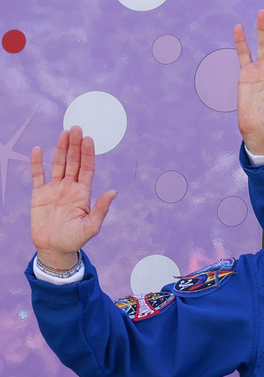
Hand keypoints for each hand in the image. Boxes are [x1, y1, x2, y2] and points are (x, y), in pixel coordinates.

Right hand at [29, 127, 116, 268]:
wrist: (54, 248)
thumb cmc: (75, 239)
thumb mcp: (91, 226)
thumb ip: (101, 208)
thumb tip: (113, 191)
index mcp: (83, 193)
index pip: (87, 169)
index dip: (88, 154)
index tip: (89, 139)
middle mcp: (70, 187)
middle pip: (73, 162)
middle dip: (75, 146)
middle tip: (76, 128)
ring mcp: (54, 189)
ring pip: (58, 165)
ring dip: (60, 149)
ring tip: (64, 133)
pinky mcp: (39, 194)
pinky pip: (37, 175)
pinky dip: (37, 163)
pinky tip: (37, 149)